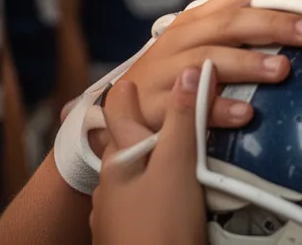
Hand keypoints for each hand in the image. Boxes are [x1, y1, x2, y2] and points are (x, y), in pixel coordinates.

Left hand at [91, 72, 204, 244]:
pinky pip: (146, 201)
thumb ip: (183, 118)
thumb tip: (188, 72)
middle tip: (164, 110)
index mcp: (118, 160)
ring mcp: (120, 214)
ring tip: (176, 152)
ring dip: (154, 159)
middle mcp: (112, 185)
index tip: (143, 76)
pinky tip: (177, 197)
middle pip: (127, 141)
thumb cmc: (159, 231)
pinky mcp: (135, 234)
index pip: (118, 109)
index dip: (132, 89)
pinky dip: (160, 190)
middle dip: (145, 125)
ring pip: (136, 173)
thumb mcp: (177, 165)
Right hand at [107, 0, 301, 136]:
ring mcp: (168, 71)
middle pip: (231, 24)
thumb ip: (222, 11)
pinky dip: (218, 109)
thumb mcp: (194, 36)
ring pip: (210, 61)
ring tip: (282, 69)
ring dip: (248, 64)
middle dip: (274, 24)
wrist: (118, 113)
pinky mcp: (156, 108)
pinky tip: (245, 112)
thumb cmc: (170, 71)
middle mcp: (184, 39)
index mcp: (199, 19)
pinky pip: (190, 108)